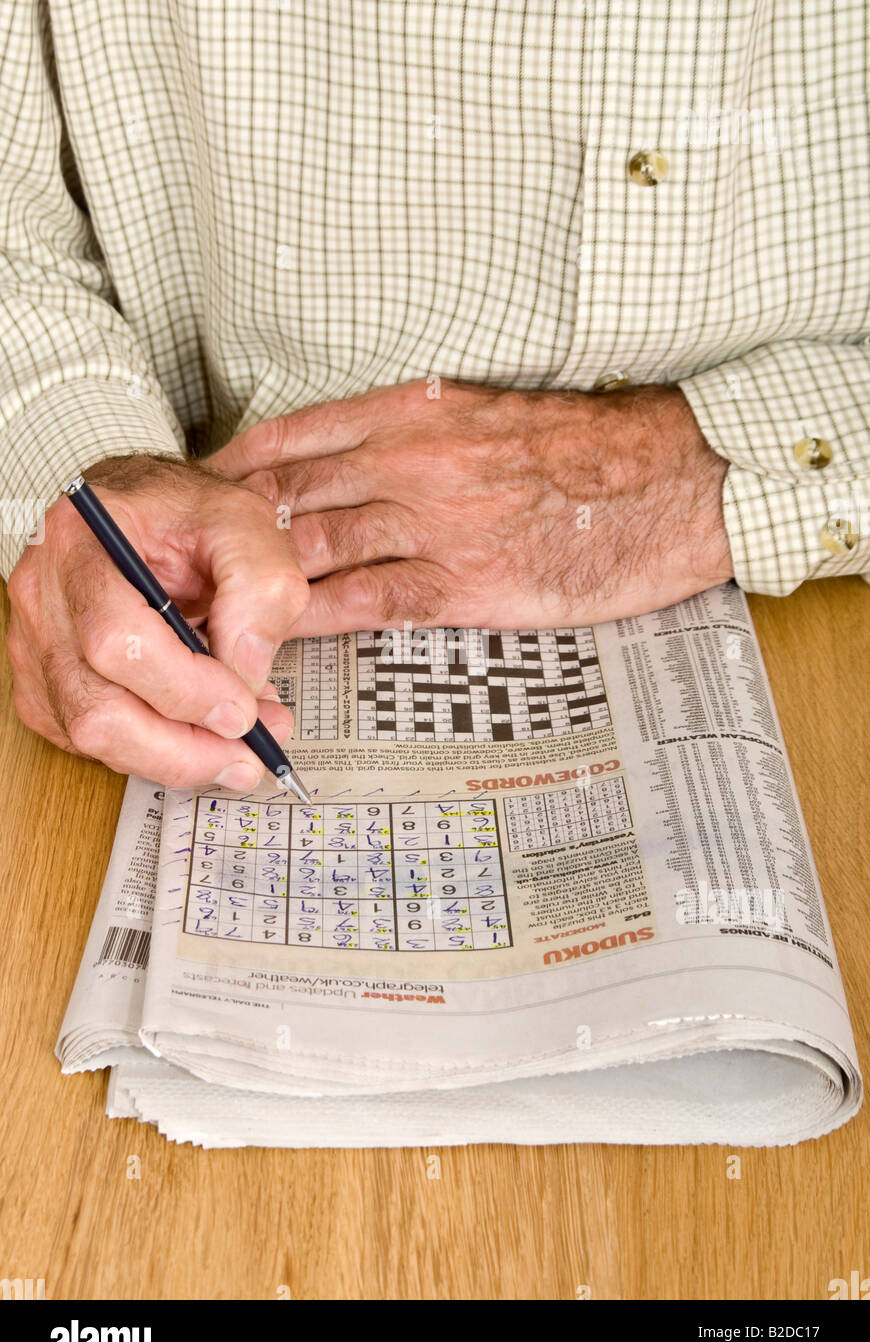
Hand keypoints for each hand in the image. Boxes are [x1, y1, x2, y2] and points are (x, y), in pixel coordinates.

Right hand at [7, 455, 308, 787]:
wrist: (147, 513)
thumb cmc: (187, 514)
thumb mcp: (247, 523)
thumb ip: (261, 586)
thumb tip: (248, 671)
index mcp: (83, 543)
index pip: (116, 639)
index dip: (183, 689)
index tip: (242, 708)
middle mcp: (45, 598)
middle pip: (96, 709)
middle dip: (184, 748)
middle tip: (250, 751)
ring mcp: (38, 646)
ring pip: (94, 737)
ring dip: (177, 756)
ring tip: (238, 741)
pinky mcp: (46, 685)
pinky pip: (93, 744)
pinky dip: (152, 751)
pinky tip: (196, 729)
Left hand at [209, 378, 732, 633]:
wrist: (670, 482)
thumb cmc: (589, 451)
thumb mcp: (491, 414)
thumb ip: (420, 431)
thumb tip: (360, 460)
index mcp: (415, 412)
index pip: (294, 436)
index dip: (234, 468)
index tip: (200, 493)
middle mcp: (411, 460)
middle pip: (287, 494)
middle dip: (227, 531)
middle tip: (188, 560)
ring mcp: (433, 522)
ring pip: (310, 550)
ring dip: (254, 582)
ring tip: (216, 606)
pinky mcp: (462, 582)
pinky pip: (362, 601)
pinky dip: (311, 619)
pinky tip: (277, 632)